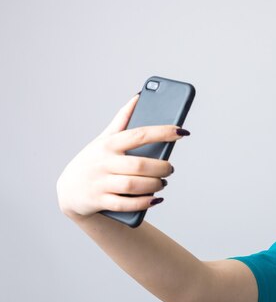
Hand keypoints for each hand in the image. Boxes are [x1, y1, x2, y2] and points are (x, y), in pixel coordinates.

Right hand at [56, 93, 185, 220]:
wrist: (69, 191)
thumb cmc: (94, 160)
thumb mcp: (103, 140)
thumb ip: (121, 120)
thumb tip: (139, 97)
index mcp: (109, 144)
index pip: (139, 134)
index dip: (162, 132)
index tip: (181, 131)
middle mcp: (103, 162)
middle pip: (139, 165)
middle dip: (161, 168)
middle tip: (170, 169)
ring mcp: (100, 183)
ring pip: (133, 185)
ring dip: (154, 185)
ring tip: (163, 182)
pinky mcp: (99, 201)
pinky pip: (125, 204)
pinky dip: (143, 202)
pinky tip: (155, 199)